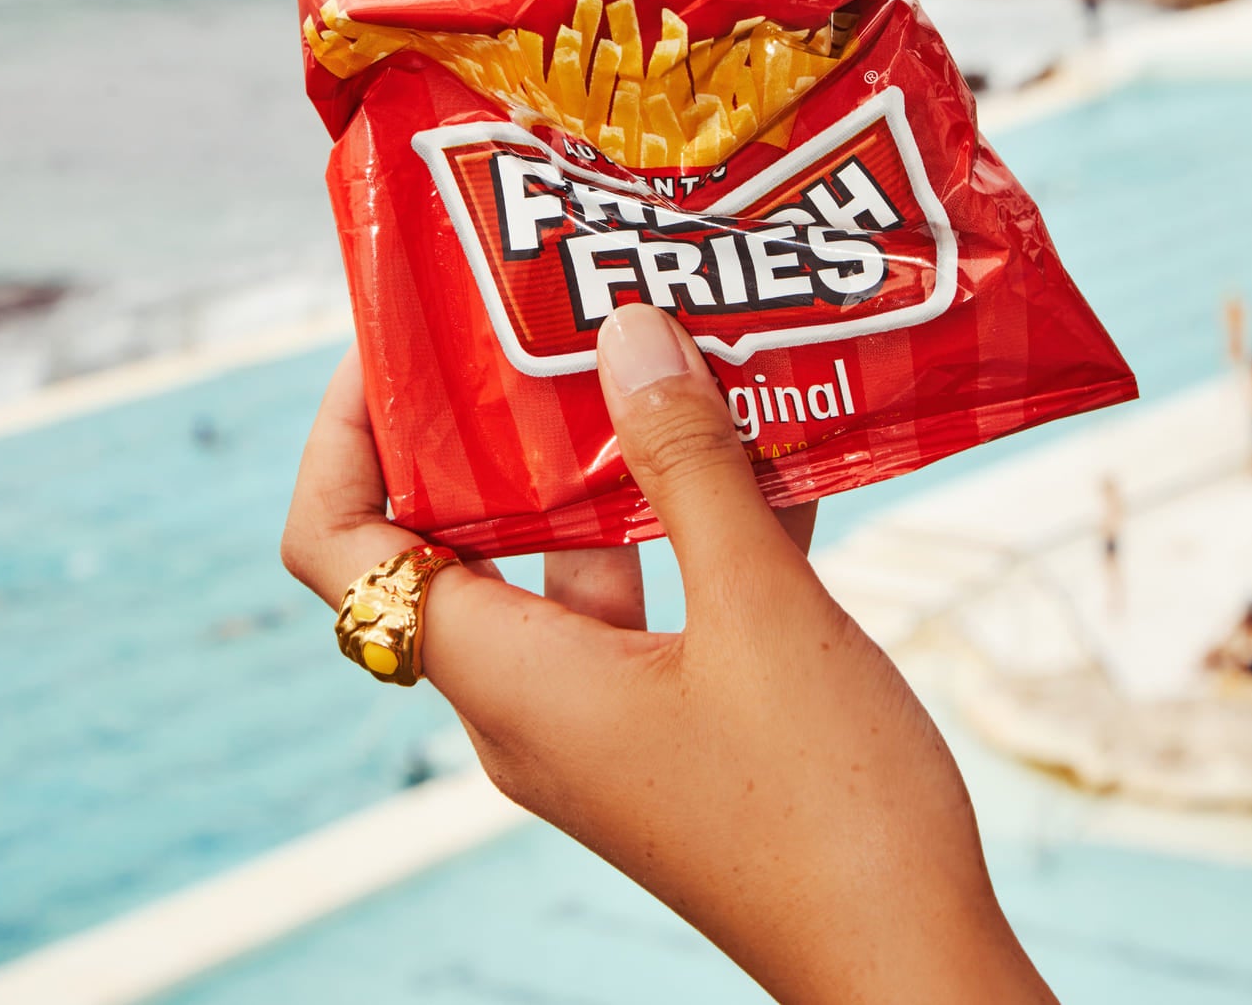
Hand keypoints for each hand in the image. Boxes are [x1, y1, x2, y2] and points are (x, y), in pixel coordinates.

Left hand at [282, 307, 1054, 1003]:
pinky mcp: (672, 722)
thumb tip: (625, 331)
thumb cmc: (829, 809)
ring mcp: (602, 714)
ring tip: (674, 352)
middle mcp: (530, 698)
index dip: (348, 428)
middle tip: (556, 312)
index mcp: (508, 679)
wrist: (911, 970)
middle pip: (457, 532)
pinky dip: (692, 522)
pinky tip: (774, 451)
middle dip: (501, 416)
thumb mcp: (758, 612)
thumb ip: (685, 465)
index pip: (340, 544)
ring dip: (617, 460)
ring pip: (572, 557)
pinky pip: (653, 596)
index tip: (405, 335)